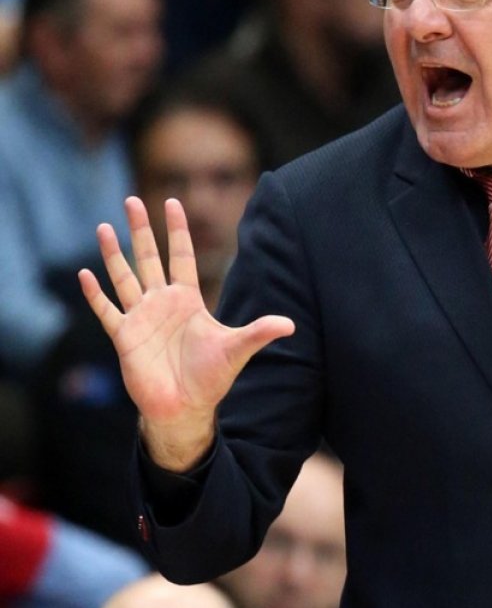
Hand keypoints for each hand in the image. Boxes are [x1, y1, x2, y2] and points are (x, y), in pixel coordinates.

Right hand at [79, 196, 293, 470]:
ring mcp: (141, 319)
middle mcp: (162, 304)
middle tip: (132, 199)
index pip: (181, 257)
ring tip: (103, 227)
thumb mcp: (237, 350)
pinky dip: (96, 295)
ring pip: (124, 278)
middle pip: (149, 258)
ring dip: (113, 254)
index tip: (172, 202)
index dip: (177, 231)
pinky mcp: (124, 337)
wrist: (185, 408)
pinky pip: (107, 311)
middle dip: (141, 230)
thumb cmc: (210, 378)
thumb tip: (290, 325)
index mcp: (188, 301)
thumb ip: (259, 332)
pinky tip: (85, 275)